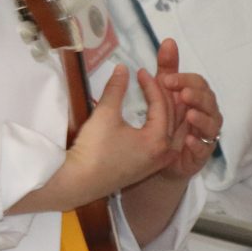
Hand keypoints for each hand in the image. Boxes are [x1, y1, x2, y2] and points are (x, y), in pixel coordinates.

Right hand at [9, 62, 176, 216]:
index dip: (151, 84)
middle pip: (172, 117)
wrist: (79, 182)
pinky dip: (164, 125)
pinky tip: (157, 117)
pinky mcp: (149, 168)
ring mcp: (157, 163)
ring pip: (171, 130)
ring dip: (168, 110)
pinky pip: (165, 141)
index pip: (161, 105)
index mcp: (158, 140)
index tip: (139, 71)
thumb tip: (122, 68)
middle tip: (153, 78)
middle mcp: (164, 152)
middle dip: (164, 95)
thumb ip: (116, 88)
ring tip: (159, 93)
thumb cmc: (93, 150)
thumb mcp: (105, 114)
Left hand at [152, 38, 221, 181]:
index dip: (185, 80)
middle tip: (183, 95)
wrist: (161, 155)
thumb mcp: (164, 92)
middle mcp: (206, 114)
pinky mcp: (201, 155)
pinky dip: (198, 144)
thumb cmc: (168, 120)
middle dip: (197, 96)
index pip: (199, 84)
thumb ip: (168, 68)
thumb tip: (168, 40)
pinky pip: (204, 149)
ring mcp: (206, 135)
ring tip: (190, 115)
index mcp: (198, 97)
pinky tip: (189, 140)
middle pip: (209, 101)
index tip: (166, 80)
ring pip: (212, 124)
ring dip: (202, 118)